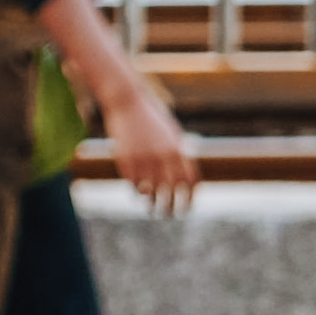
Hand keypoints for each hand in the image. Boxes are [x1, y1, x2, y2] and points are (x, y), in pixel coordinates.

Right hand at [101, 84, 197, 216]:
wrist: (126, 100)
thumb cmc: (150, 116)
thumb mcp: (170, 132)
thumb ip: (178, 153)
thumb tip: (185, 177)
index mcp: (178, 150)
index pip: (189, 182)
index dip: (189, 198)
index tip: (185, 208)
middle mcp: (163, 157)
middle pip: (171, 192)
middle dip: (171, 208)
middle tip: (168, 214)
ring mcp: (144, 159)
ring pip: (151, 192)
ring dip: (152, 204)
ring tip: (151, 209)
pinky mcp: (126, 160)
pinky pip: (133, 184)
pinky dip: (136, 191)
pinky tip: (138, 194)